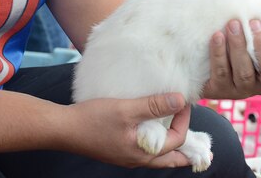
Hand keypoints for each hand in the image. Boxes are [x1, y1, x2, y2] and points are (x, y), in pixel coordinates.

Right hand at [67, 93, 191, 168]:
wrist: (63, 129)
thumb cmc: (93, 119)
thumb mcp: (126, 109)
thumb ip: (153, 105)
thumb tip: (180, 100)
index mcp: (142, 153)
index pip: (176, 141)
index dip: (184, 120)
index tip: (183, 101)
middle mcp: (136, 159)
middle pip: (170, 159)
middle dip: (185, 149)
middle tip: (197, 140)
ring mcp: (126, 156)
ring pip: (157, 156)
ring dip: (170, 146)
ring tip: (178, 134)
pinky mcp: (117, 150)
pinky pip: (144, 150)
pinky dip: (154, 142)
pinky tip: (151, 129)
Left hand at [202, 17, 260, 99]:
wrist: (205, 67)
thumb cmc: (237, 43)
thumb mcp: (253, 36)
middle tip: (254, 22)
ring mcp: (242, 89)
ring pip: (244, 71)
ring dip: (239, 46)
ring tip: (233, 24)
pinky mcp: (221, 90)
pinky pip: (221, 72)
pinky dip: (219, 53)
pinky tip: (216, 36)